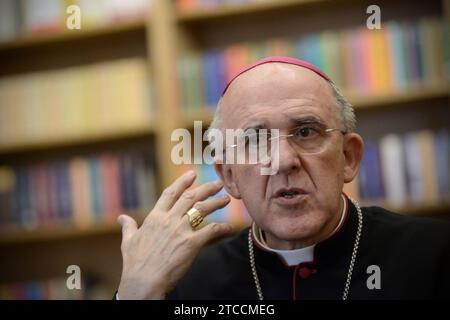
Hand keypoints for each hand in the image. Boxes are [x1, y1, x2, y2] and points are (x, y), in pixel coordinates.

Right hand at [117, 170, 233, 298]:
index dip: (182, 182)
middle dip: (206, 188)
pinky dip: (223, 228)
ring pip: (202, 209)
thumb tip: (122, 217)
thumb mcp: (128, 241)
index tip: (191, 174)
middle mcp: (169, 219)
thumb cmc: (134, 263)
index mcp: (155, 217)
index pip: (170, 193)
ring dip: (216, 202)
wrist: (142, 281)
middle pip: (191, 197)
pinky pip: (211, 231)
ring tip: (226, 199)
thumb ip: (128, 227)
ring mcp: (181, 230)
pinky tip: (230, 227)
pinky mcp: (191, 243)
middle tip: (218, 183)